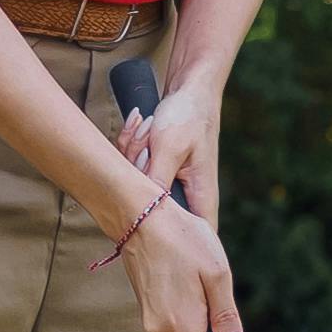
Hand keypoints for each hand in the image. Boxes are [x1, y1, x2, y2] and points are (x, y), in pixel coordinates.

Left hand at [114, 66, 225, 225]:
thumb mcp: (169, 148)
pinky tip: (140, 128)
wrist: (189, 89)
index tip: (142, 224)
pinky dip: (131, 150)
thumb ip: (157, 181)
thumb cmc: (187, 117)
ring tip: (146, 129)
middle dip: (137, 181)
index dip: (170, 243)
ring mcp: (170, 186)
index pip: (192, 240)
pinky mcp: (157, 174)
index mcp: (200, 198)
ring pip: (138, 190)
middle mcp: (187, 198)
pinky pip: (133, 173)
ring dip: (133, 156)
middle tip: (145, 151)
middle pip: (153, 212)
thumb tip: (144, 213)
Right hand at [118, 192, 242, 331]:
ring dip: (195, 313)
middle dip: (208, 331)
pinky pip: (172, 318)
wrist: (139, 216)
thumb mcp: (216, 275)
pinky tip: (181, 274)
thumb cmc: (183, 240)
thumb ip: (226, 319)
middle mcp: (160, 330)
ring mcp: (149, 320)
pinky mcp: (145, 308)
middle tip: (210, 289)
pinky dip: (183, 304)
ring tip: (193, 276)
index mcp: (182, 326)